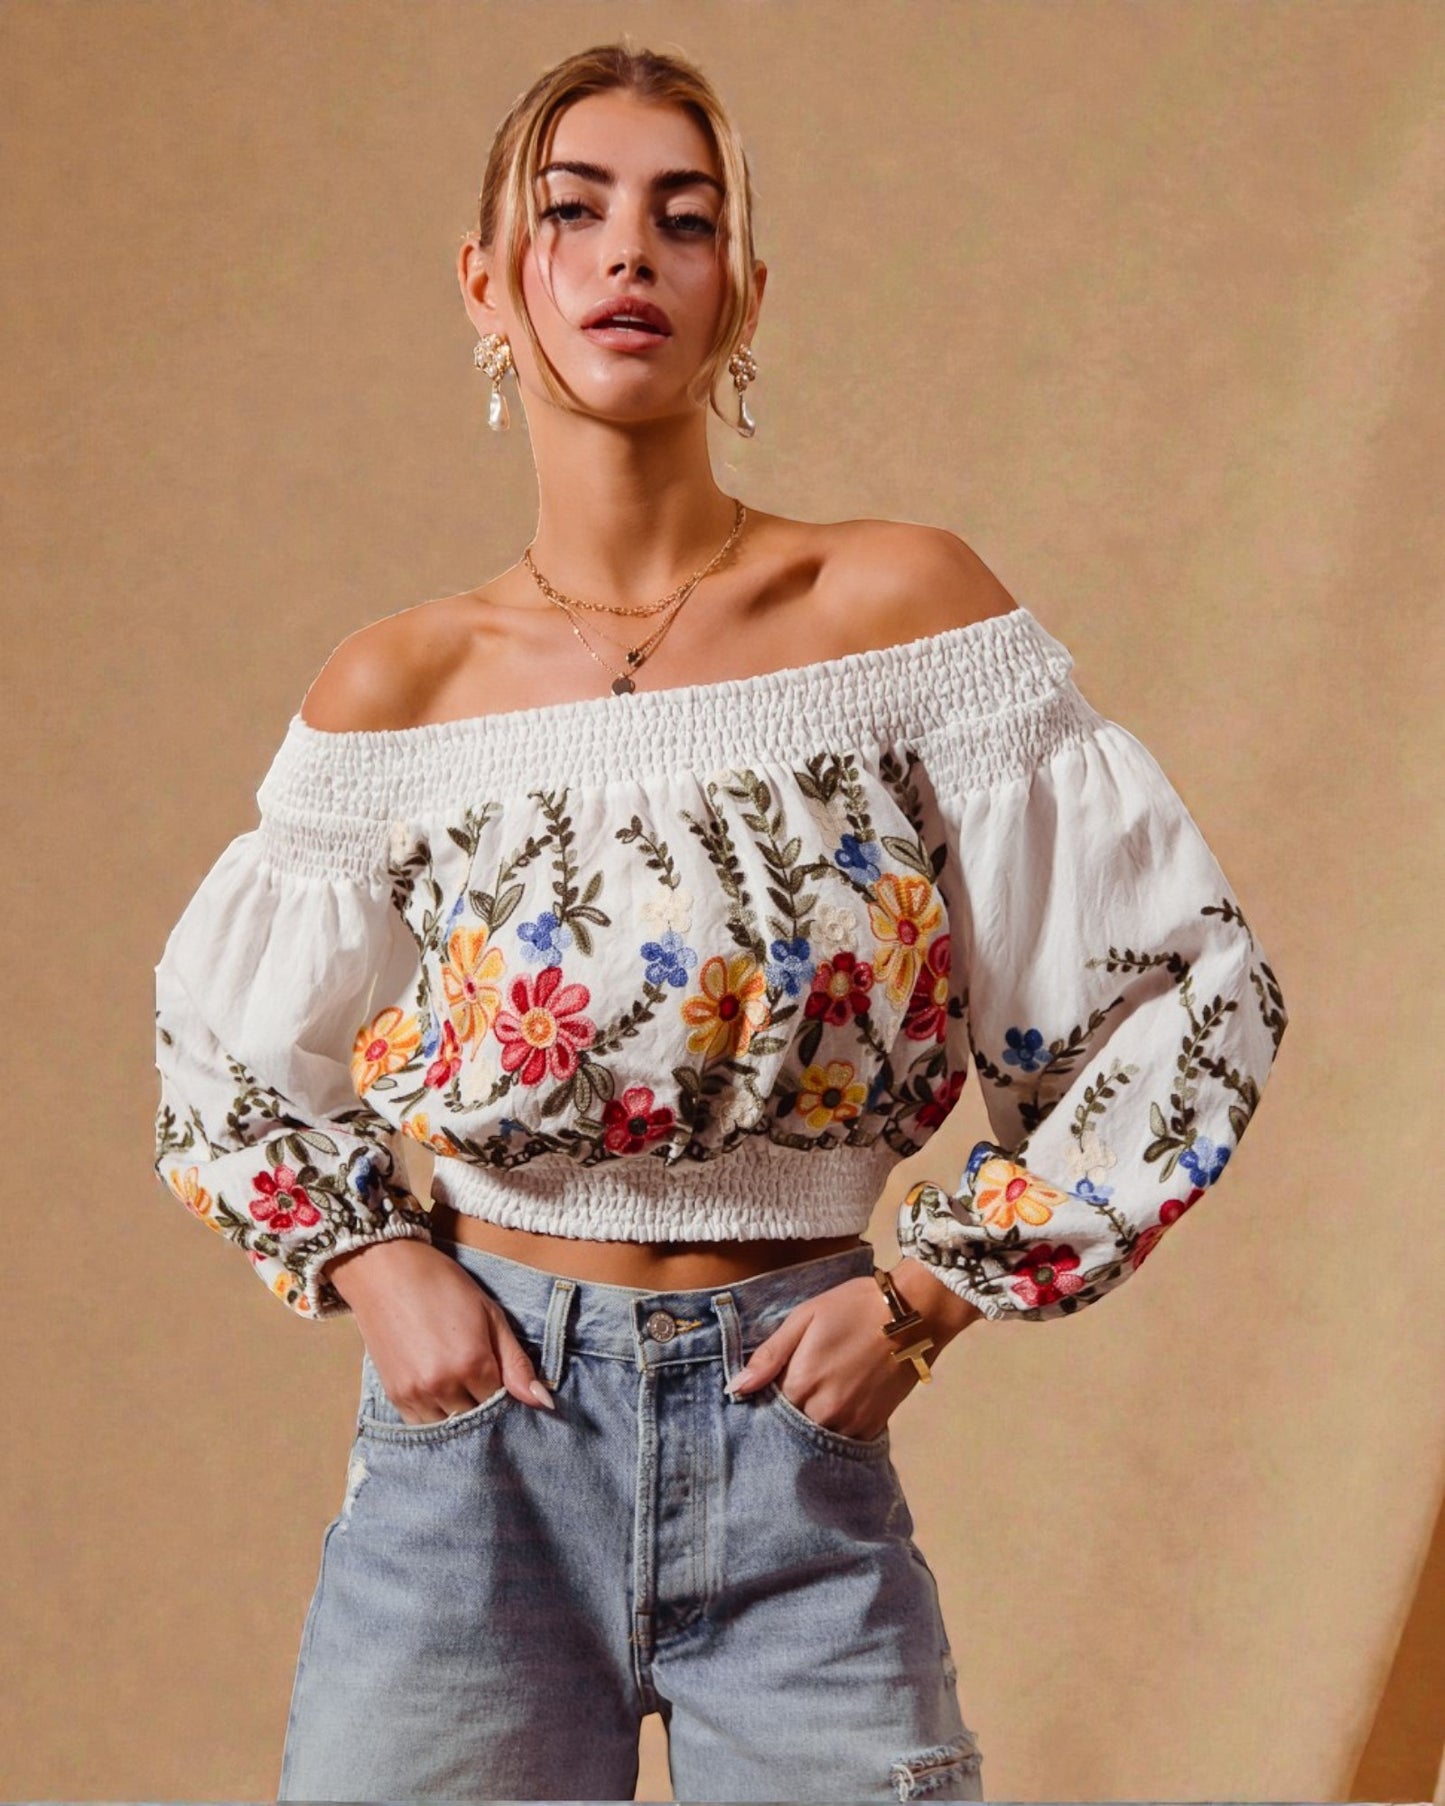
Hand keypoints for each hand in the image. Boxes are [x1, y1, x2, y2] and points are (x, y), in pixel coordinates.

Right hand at [323, 1237, 554, 1422]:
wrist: (384, 1271)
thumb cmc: (441, 1285)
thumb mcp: (489, 1314)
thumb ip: (516, 1362)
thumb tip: (543, 1402)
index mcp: (473, 1363)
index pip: (503, 1403)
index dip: (508, 1394)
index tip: (504, 1380)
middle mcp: (444, 1385)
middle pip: (478, 1419)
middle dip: (485, 1407)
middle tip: (484, 1383)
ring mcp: (416, 1394)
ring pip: (450, 1428)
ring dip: (461, 1415)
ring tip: (462, 1388)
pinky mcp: (394, 1396)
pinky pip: (423, 1426)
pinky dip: (437, 1417)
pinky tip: (442, 1395)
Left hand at [726, 1259, 982, 1440]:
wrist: (912, 1314)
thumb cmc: (852, 1307)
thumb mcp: (805, 1318)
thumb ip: (769, 1356)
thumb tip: (736, 1389)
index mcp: (800, 1384)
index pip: (768, 1409)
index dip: (766, 1401)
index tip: (769, 1392)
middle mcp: (823, 1412)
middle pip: (792, 1428)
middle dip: (787, 1418)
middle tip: (795, 1396)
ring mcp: (850, 1424)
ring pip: (818, 1437)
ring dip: (812, 1425)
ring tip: (817, 1403)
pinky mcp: (873, 1427)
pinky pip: (845, 1441)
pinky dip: (837, 1431)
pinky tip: (837, 1412)